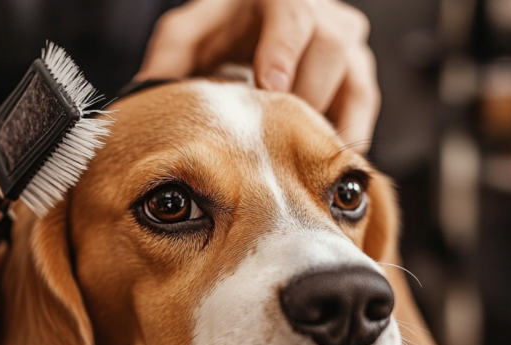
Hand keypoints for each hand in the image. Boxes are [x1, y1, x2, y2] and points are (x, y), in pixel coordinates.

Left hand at [137, 0, 379, 152]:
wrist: (258, 30)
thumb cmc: (226, 29)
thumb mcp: (193, 31)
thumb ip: (171, 54)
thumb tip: (146, 88)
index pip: (292, 16)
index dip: (284, 51)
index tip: (271, 85)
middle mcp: (324, 16)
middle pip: (330, 50)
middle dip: (305, 92)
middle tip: (278, 129)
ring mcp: (349, 47)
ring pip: (354, 81)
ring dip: (326, 118)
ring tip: (297, 152)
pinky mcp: (360, 78)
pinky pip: (364, 110)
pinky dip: (344, 135)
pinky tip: (320, 162)